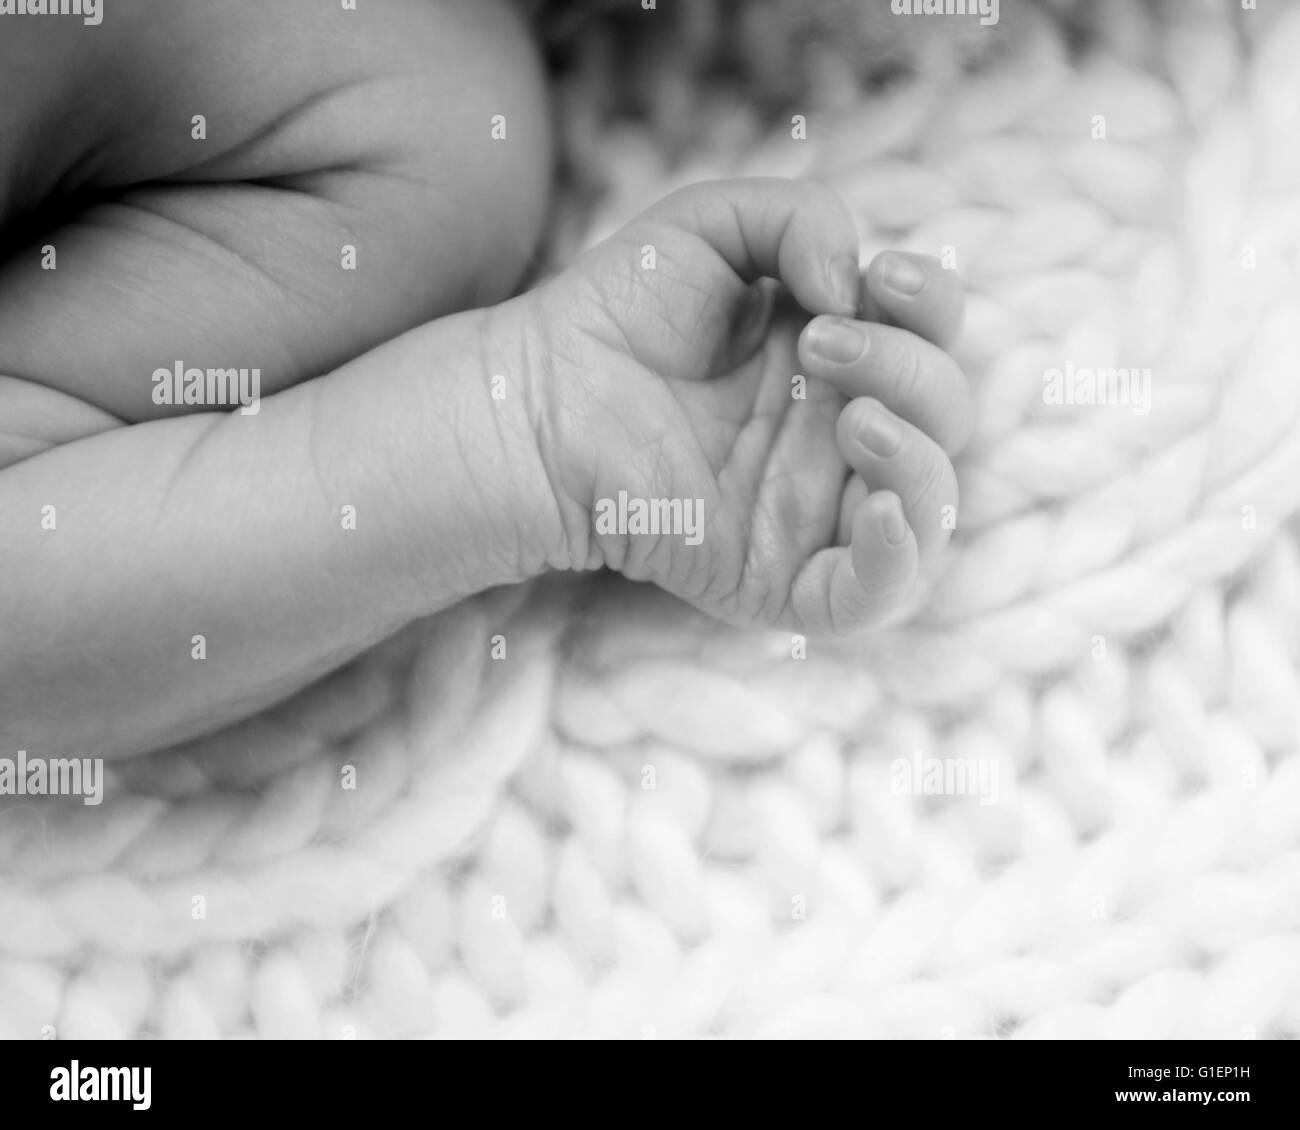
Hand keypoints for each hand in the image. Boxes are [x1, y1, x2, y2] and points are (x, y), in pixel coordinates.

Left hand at [523, 177, 970, 632]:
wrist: (542, 398)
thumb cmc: (616, 312)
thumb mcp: (710, 225)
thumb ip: (802, 217)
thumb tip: (854, 286)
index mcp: (837, 359)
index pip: (933, 339)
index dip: (934, 305)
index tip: (880, 275)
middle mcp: (839, 435)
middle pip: (944, 413)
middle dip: (904, 366)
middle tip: (816, 343)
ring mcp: (817, 512)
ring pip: (931, 505)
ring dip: (917, 453)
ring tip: (850, 415)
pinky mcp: (782, 579)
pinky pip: (874, 595)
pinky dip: (898, 559)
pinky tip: (876, 511)